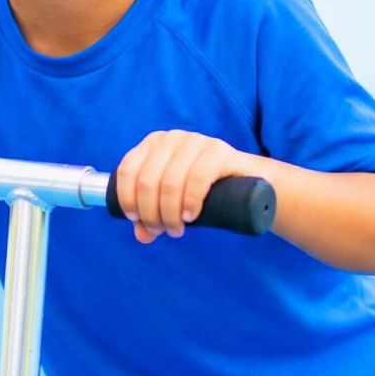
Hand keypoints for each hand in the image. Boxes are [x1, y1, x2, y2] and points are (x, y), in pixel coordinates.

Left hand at [114, 130, 252, 243]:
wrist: (246, 180)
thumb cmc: (202, 190)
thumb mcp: (173, 202)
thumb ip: (153, 216)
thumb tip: (142, 236)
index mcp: (153, 144)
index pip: (128, 171)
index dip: (128, 199)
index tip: (137, 220)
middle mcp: (171, 138)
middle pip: (148, 181)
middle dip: (151, 213)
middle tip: (162, 231)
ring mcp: (196, 142)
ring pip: (170, 182)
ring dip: (169, 214)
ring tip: (177, 230)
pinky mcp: (219, 151)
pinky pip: (197, 177)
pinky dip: (190, 201)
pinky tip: (190, 216)